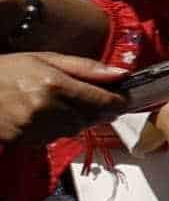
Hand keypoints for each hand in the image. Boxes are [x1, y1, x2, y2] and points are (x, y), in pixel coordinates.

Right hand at [0, 50, 123, 149]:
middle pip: (93, 118)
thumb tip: (121, 74)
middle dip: (99, 109)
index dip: (120, 101)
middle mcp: (48, 109)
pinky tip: (45, 114)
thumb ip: (85, 68)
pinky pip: (56, 137)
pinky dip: (58, 128)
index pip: (103, 101)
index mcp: (55, 85)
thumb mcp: (44, 59)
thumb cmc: (6, 70)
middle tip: (92, 98)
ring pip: (76, 129)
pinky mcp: (26, 141)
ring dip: (78, 119)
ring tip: (60, 103)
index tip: (125, 97)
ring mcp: (36, 128)